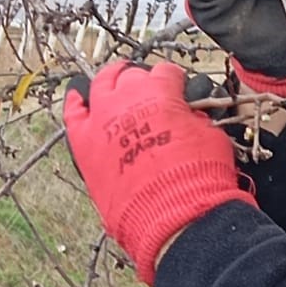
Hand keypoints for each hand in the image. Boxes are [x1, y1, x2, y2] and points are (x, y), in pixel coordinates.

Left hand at [64, 60, 249, 284]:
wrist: (174, 215)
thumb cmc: (196, 178)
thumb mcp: (211, 137)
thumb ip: (196, 120)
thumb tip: (189, 119)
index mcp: (160, 92)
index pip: (166, 72)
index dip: (175, 79)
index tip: (178, 86)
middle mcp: (126, 99)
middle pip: (132, 76)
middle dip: (144, 81)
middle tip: (152, 92)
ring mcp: (101, 119)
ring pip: (100, 86)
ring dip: (111, 81)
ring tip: (117, 81)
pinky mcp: (84, 144)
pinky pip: (74, 115)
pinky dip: (76, 104)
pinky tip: (79, 98)